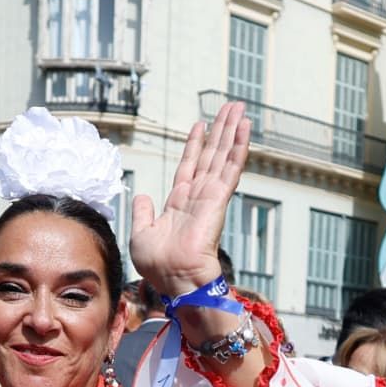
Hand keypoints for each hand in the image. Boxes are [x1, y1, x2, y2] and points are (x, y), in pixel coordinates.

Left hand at [129, 101, 249, 296]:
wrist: (174, 277)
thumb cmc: (158, 265)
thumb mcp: (141, 234)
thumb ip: (142, 213)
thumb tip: (141, 195)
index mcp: (179, 204)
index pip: (189, 167)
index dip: (194, 145)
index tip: (200, 125)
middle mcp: (197, 197)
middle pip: (210, 156)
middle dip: (219, 131)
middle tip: (229, 108)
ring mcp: (210, 196)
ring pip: (223, 156)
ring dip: (231, 131)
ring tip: (239, 109)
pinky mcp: (219, 198)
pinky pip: (231, 167)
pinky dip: (239, 146)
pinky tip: (245, 127)